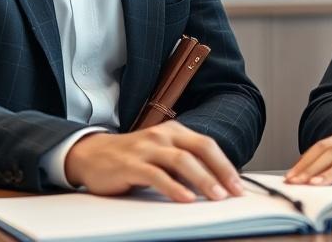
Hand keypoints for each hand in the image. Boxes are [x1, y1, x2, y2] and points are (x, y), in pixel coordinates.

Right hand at [64, 120, 243, 201]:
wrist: (91, 155)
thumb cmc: (132, 158)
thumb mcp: (161, 154)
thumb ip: (183, 164)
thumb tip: (215, 184)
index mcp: (174, 131)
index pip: (207, 145)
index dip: (225, 165)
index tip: (240, 186)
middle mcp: (163, 135)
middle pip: (200, 149)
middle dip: (221, 171)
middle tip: (235, 192)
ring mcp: (147, 148)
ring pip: (181, 161)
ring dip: (203, 179)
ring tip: (216, 197)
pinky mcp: (131, 164)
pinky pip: (156, 175)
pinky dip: (173, 187)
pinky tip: (185, 199)